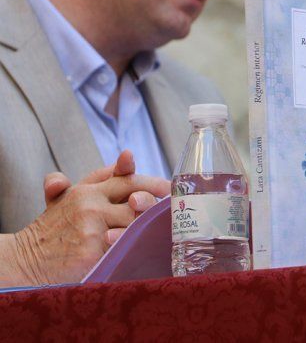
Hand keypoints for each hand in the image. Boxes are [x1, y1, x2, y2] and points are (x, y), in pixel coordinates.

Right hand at [12, 151, 168, 285]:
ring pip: (134, 223)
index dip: (150, 182)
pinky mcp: (92, 250)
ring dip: (147, 227)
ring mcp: (91, 227)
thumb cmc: (52, 231)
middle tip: (171, 207)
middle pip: (137, 199)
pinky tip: (145, 247)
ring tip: (161, 228)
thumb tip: (127, 155)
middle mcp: (90, 204)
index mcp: (87, 190)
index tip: (169, 187)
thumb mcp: (65, 200)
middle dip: (156, 203)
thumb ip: (97, 179)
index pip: (125, 179)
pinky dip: (134, 247)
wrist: (24, 261)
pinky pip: (124, 247)